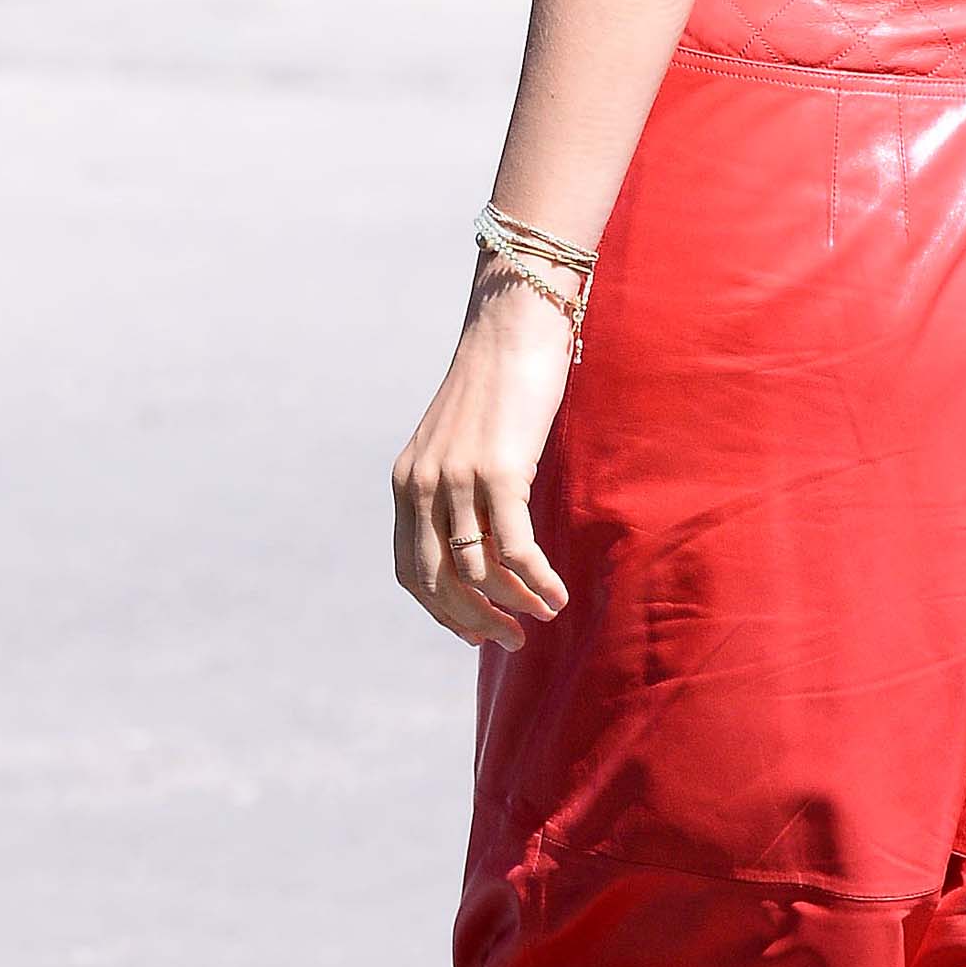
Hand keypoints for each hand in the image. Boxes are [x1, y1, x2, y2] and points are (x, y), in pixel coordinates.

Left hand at [392, 262, 573, 649]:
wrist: (513, 324)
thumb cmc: (498, 380)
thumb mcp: (460, 440)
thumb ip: (456, 486)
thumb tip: (480, 543)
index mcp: (407, 481)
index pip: (411, 571)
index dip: (441, 612)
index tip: (474, 633)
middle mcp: (423, 485)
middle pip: (439, 583)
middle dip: (475, 621)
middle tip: (512, 641)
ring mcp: (458, 480)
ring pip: (480, 571)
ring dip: (515, 605)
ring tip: (546, 614)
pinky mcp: (499, 472)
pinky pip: (516, 548)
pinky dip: (538, 581)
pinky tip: (558, 593)